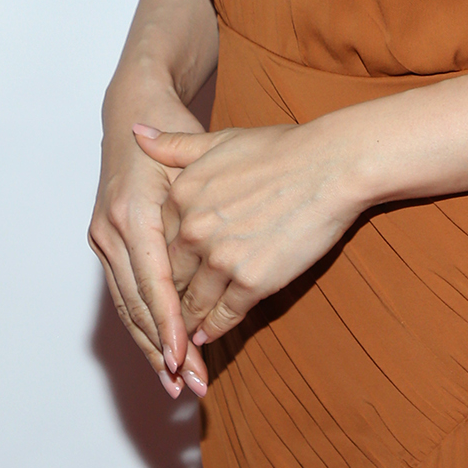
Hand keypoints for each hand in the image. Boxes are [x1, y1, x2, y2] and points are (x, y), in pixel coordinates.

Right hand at [89, 104, 209, 400]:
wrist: (134, 101)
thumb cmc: (174, 125)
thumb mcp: (194, 158)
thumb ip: (201, 205)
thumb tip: (216, 253)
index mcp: (133, 214)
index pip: (153, 284)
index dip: (169, 325)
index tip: (187, 359)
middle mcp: (111, 231)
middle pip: (138, 306)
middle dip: (165, 351)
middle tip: (193, 386)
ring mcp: (104, 238)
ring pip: (128, 307)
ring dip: (154, 347)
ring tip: (181, 383)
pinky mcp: (107, 241)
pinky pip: (125, 293)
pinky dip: (145, 325)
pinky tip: (165, 351)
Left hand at [132, 117, 362, 346]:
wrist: (331, 165)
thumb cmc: (282, 149)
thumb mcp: (220, 140)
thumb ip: (174, 145)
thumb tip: (136, 131)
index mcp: (182, 195)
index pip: (159, 241)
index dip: (160, 261)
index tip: (160, 275)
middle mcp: (194, 229)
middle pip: (171, 275)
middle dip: (168, 296)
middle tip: (163, 316)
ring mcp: (221, 259)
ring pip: (193, 301)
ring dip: (187, 320)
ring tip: (182, 333)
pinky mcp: (253, 282)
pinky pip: (224, 315)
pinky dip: (214, 329)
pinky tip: (208, 336)